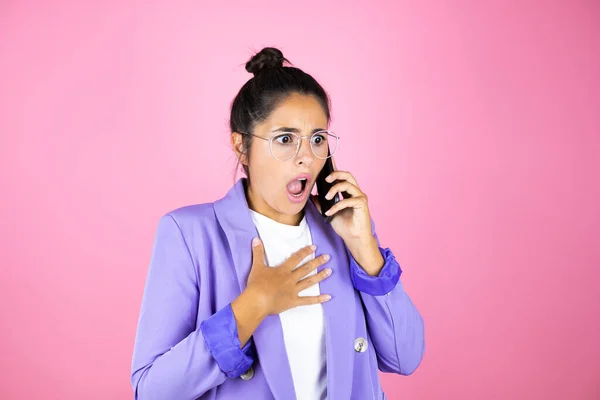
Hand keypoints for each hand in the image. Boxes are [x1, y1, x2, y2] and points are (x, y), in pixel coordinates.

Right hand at [245, 238, 331, 315]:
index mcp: (283, 270)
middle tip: (327, 257)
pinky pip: (308, 301)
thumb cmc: (256, 284)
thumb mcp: (257, 266)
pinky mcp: (293, 302)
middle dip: (317, 262)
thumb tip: (256, 239)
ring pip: (309, 282)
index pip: (296, 258)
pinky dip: (318, 299)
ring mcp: (293, 290)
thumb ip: (258, 252)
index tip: (314, 247)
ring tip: (330, 271)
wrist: (257, 301)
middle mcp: (291, 279)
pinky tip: (328, 297)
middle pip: (306, 269)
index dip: (305, 252)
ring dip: (320, 276)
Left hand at [312, 157, 383, 275]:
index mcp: (349, 193)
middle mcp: (356, 192)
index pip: (342, 177)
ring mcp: (360, 197)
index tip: (327, 164)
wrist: (354, 239)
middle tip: (326, 179)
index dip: (335, 169)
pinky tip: (330, 212)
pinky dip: (337, 206)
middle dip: (336, 174)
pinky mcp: (362, 204)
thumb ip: (322, 204)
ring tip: (326, 197)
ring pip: (348, 185)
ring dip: (335, 189)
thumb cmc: (344, 226)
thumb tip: (312, 196)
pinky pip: (348, 200)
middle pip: (348, 175)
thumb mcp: (329, 213)